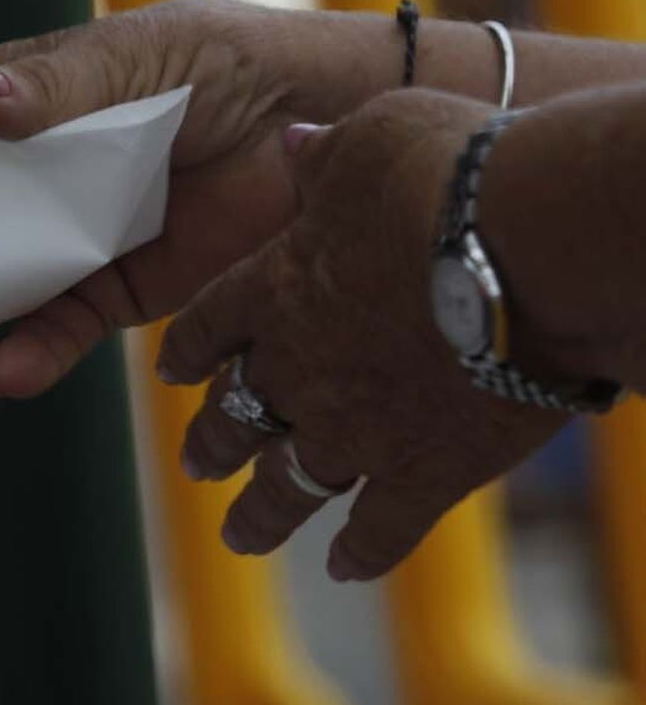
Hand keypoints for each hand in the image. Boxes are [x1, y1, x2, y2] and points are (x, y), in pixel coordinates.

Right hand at [0, 0, 334, 396]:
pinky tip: (4, 370)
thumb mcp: (141, 57)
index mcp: (30, 102)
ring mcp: (73, 234)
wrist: (335, 126)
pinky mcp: (120, 289)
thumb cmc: (235, 64)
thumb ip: (57, 85)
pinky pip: (63, 326)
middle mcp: (38, 173)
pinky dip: (34, 352)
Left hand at [156, 89, 566, 580]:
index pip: (212, 325)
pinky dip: (362, 550)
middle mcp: (299, 368)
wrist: (531, 251)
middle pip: (237, 413)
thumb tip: (291, 143)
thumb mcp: (375, 136)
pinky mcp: (425, 473)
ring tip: (240, 533)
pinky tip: (344, 568)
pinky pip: (380, 527)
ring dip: (260, 510)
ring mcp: (357, 428)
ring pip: (288, 483)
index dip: (191, 349)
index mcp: (276, 287)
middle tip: (197, 460)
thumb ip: (326, 156)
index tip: (173, 371)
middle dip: (213, 439)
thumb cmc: (452, 177)